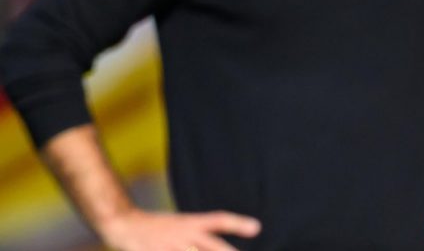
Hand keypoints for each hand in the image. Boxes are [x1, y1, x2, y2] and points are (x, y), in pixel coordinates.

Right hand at [98, 208, 259, 250]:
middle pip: (211, 245)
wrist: (123, 223)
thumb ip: (201, 236)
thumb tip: (224, 245)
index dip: (237, 223)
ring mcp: (168, 247)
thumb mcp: (182, 226)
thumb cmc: (158, 228)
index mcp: (191, 223)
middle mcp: (183, 234)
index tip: (257, 227)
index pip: (218, 220)